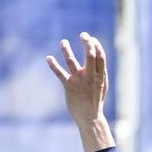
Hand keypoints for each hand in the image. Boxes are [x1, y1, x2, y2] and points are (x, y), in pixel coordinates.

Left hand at [47, 32, 111, 151]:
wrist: (89, 117)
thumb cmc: (95, 100)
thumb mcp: (102, 85)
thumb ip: (100, 71)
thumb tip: (97, 55)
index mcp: (100, 76)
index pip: (100, 56)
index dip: (96, 45)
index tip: (91, 39)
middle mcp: (90, 77)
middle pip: (90, 55)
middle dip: (87, 43)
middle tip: (83, 34)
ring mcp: (79, 81)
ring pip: (72, 61)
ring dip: (67, 50)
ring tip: (63, 42)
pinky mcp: (69, 86)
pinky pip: (60, 73)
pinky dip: (53, 65)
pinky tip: (48, 58)